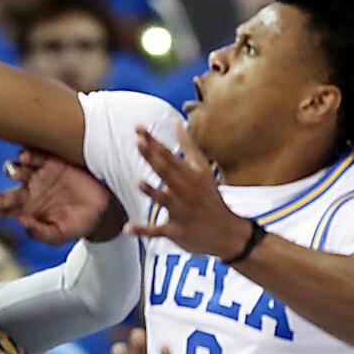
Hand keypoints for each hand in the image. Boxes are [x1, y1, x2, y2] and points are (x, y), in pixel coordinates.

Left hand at [0, 150, 115, 243]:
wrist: (102, 209)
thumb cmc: (78, 224)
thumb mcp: (59, 234)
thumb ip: (40, 232)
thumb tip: (21, 223)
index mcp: (27, 209)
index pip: (2, 210)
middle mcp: (29, 191)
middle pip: (6, 193)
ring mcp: (40, 176)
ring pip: (19, 170)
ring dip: (13, 170)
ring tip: (14, 173)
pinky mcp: (54, 163)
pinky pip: (37, 156)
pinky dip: (30, 154)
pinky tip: (24, 156)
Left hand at [129, 125, 251, 258]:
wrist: (227, 232)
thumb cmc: (210, 197)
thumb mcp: (202, 169)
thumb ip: (188, 145)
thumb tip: (177, 121)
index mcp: (190, 175)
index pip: (168, 155)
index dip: (153, 141)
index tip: (137, 128)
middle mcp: (186, 191)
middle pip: (166, 172)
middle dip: (152, 157)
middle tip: (138, 142)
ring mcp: (181, 211)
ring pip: (165, 200)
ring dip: (152, 192)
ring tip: (138, 182)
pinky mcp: (176, 231)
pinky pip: (157, 231)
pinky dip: (143, 231)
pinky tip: (127, 228)